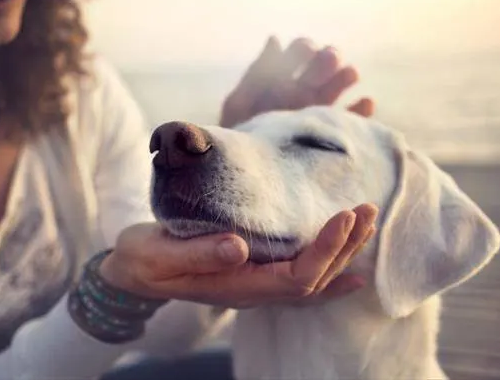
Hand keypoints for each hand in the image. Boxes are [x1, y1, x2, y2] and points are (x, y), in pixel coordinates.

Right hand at [99, 204, 377, 308]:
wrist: (132, 272)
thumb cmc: (143, 261)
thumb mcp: (159, 255)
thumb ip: (197, 254)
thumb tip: (238, 247)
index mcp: (236, 286)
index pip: (295, 277)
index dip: (325, 250)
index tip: (344, 216)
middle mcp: (253, 290)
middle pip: (314, 279)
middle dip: (344, 246)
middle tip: (366, 210)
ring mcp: (255, 283)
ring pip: (312, 278)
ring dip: (342, 252)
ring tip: (366, 223)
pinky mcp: (253, 270)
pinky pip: (300, 277)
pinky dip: (330, 270)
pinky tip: (352, 268)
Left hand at [220, 37, 373, 127]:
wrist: (250, 175)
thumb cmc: (240, 139)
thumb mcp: (240, 104)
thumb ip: (257, 73)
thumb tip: (275, 39)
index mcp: (281, 79)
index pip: (300, 51)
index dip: (305, 48)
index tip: (307, 52)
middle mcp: (303, 91)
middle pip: (324, 64)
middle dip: (328, 58)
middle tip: (328, 61)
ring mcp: (318, 111)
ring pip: (339, 85)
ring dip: (346, 75)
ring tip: (349, 74)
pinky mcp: (332, 134)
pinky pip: (353, 119)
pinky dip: (362, 110)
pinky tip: (365, 103)